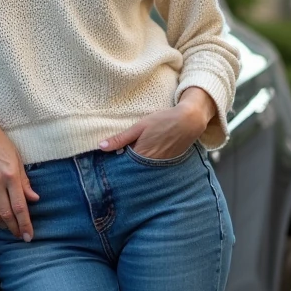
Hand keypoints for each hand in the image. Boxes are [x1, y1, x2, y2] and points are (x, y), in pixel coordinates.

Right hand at [0, 83, 38, 240]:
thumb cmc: (1, 142)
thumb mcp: (18, 159)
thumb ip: (25, 182)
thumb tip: (34, 199)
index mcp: (11, 175)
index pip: (20, 207)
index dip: (25, 224)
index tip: (29, 235)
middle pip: (6, 214)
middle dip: (15, 228)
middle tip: (21, 236)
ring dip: (2, 225)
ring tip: (9, 229)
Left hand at [98, 87, 216, 159]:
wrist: (189, 121)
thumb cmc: (163, 120)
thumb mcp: (140, 126)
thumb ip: (121, 138)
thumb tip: (101, 146)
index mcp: (141, 154)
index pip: (121, 165)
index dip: (113, 164)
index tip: (104, 163)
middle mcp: (150, 164)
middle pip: (131, 170)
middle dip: (123, 168)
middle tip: (115, 163)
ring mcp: (160, 165)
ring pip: (141, 170)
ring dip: (134, 167)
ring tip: (128, 161)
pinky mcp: (167, 164)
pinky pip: (152, 168)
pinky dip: (145, 166)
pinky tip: (143, 160)